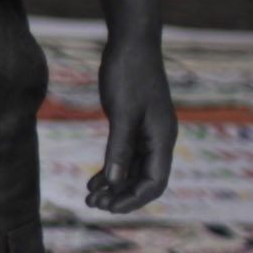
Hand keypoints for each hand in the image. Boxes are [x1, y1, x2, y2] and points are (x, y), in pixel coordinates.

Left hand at [87, 35, 176, 213]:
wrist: (131, 43)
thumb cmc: (129, 74)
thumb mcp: (122, 113)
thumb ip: (119, 148)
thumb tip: (116, 182)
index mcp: (163, 138)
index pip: (155, 182)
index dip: (134, 199)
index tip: (109, 208)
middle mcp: (159, 139)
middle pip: (144, 180)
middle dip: (120, 195)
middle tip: (92, 204)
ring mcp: (147, 133)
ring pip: (133, 170)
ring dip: (114, 186)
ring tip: (89, 197)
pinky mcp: (134, 125)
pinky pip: (125, 155)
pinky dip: (111, 169)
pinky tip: (93, 181)